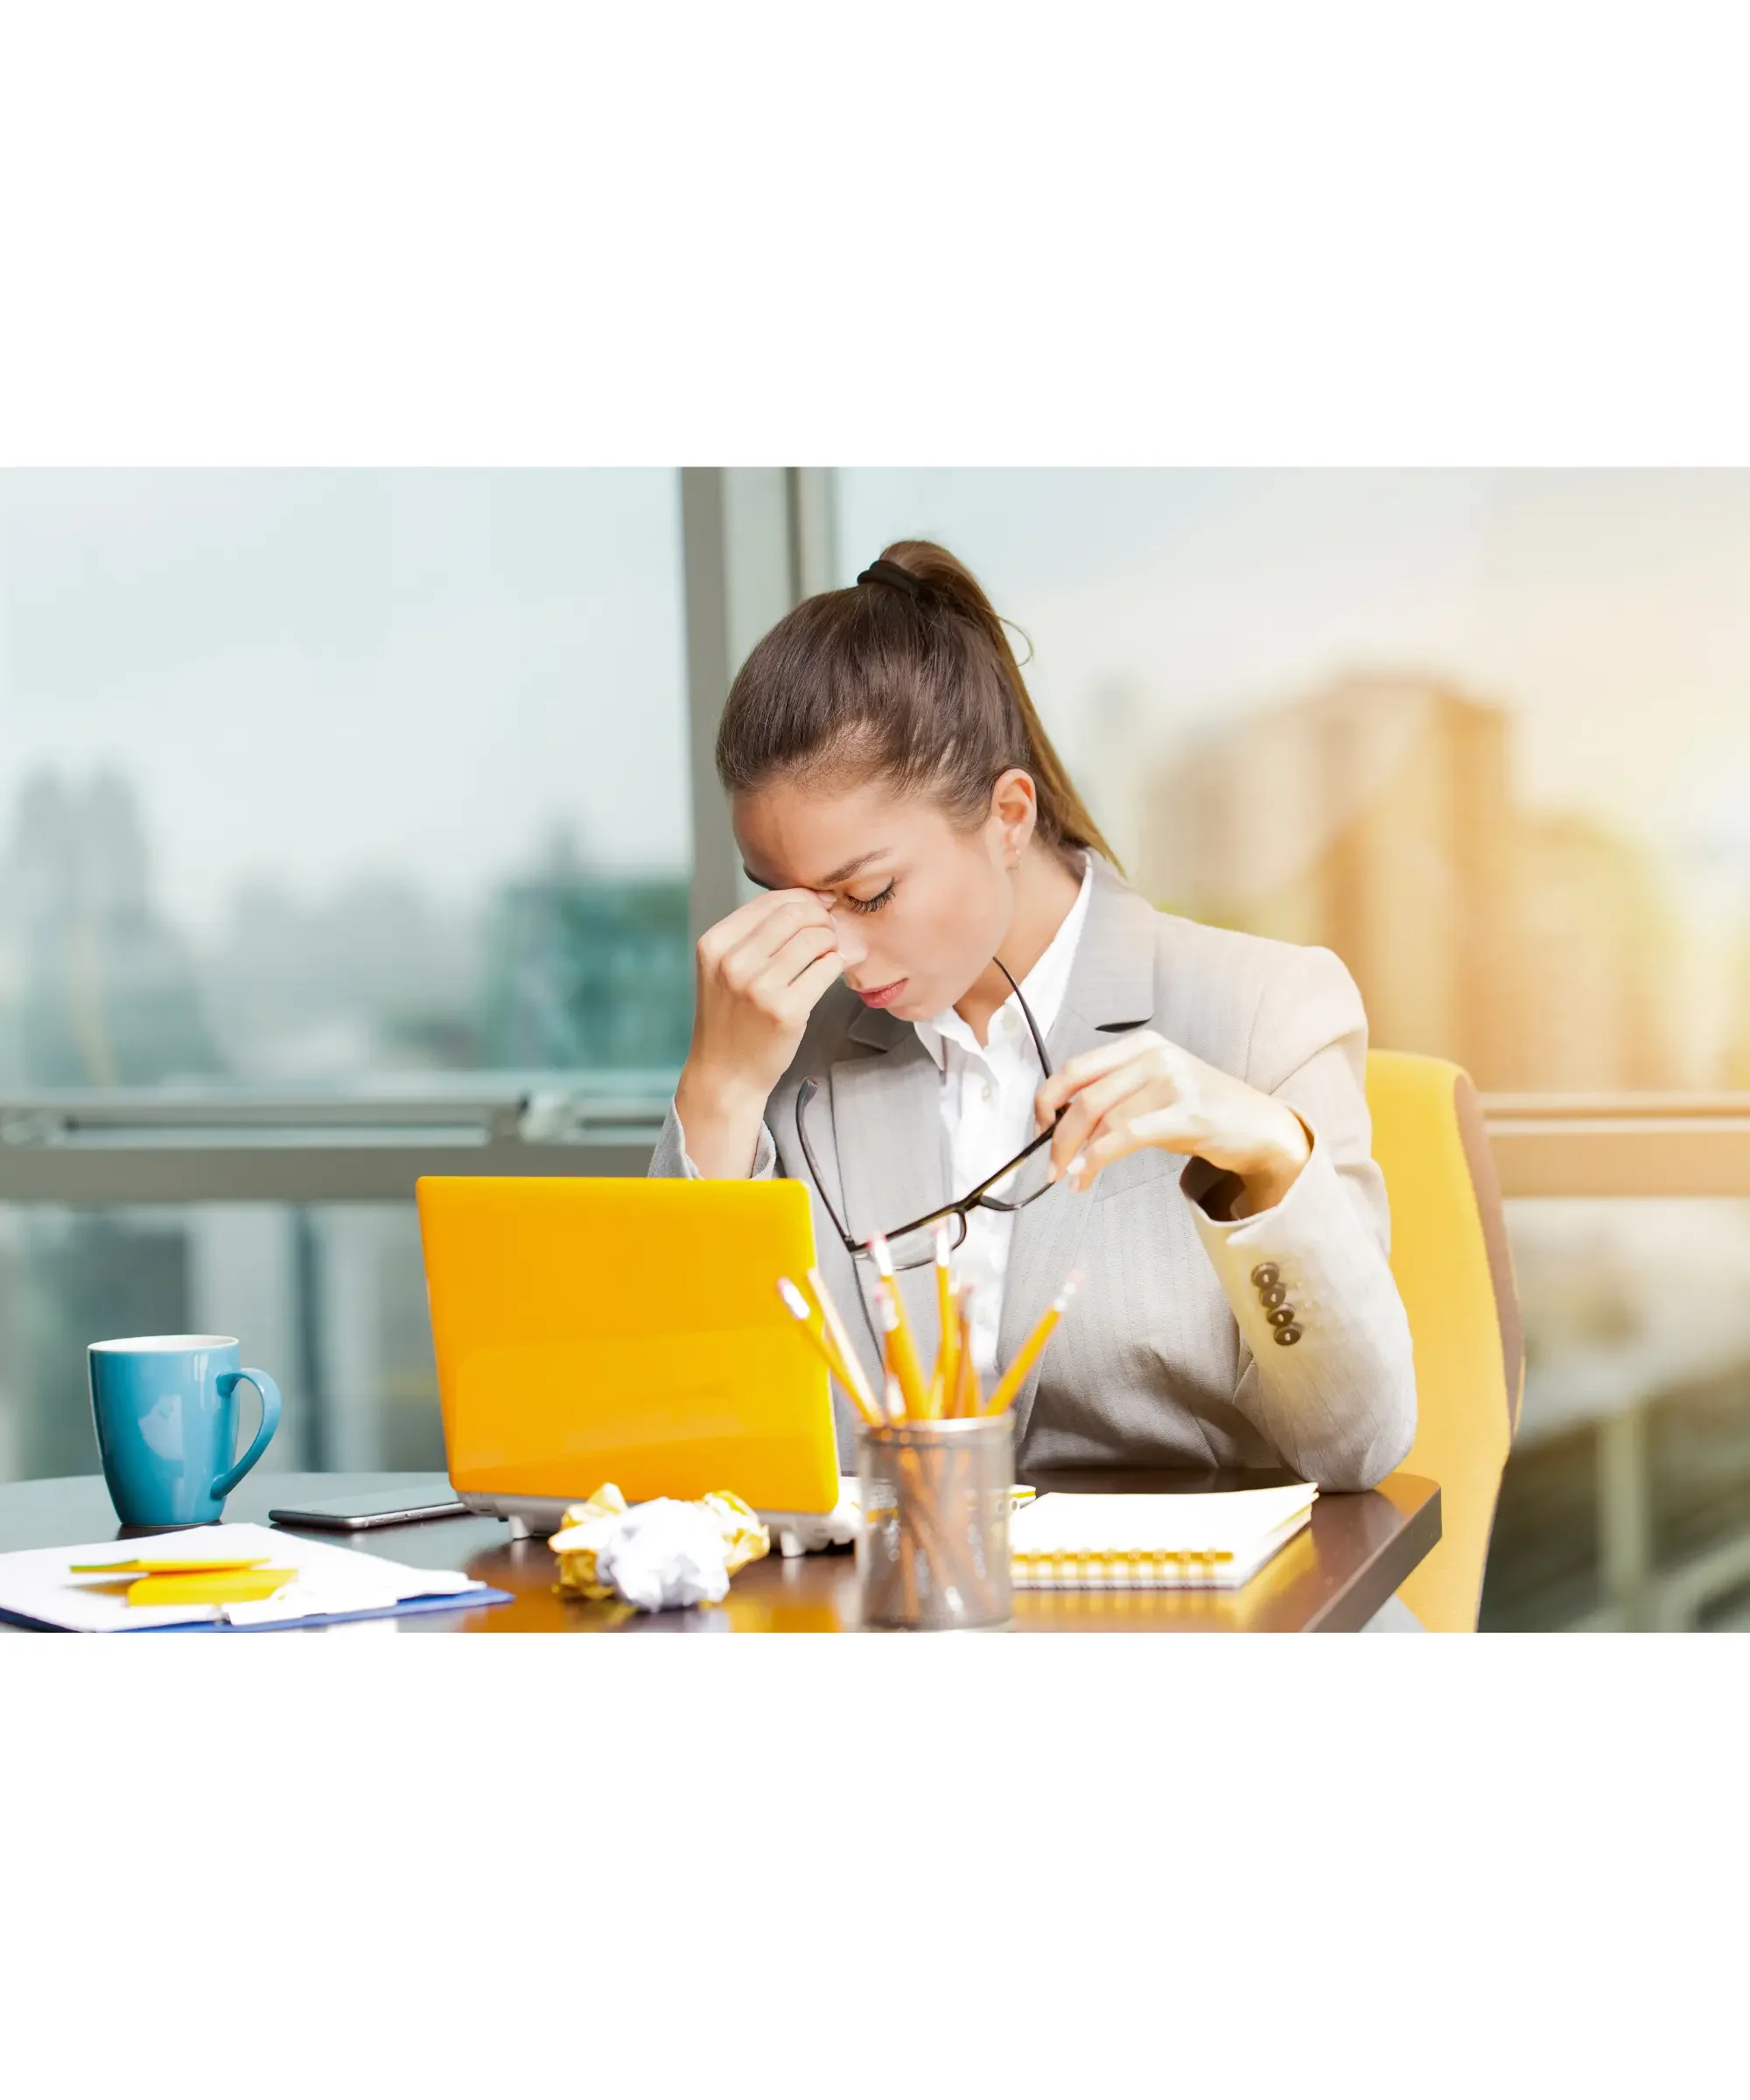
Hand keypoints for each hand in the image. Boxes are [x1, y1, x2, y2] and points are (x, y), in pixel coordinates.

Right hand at [675, 890, 867, 1175]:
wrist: (726, 1074)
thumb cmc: (731, 1019)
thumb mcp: (723, 969)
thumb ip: (754, 935)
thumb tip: (808, 901)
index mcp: (714, 944)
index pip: (770, 901)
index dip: (804, 898)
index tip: (821, 906)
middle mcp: (732, 962)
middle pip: (795, 914)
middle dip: (821, 917)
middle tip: (831, 930)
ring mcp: (758, 987)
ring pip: (814, 939)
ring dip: (832, 940)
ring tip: (831, 952)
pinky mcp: (785, 1011)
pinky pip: (826, 968)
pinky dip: (836, 963)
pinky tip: (831, 970)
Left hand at [1035, 1029, 1311, 1214]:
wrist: (1259, 1126)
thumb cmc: (1201, 1111)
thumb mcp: (1153, 1091)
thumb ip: (1113, 1097)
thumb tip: (1062, 1126)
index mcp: (1141, 1045)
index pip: (1075, 1068)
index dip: (1046, 1100)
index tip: (1039, 1128)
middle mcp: (1155, 1056)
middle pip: (1084, 1096)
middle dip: (1057, 1135)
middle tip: (1050, 1165)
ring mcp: (1173, 1082)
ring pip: (1103, 1118)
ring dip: (1077, 1154)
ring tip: (1072, 1177)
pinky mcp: (1188, 1114)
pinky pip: (1128, 1135)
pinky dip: (1098, 1157)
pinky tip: (1087, 1173)